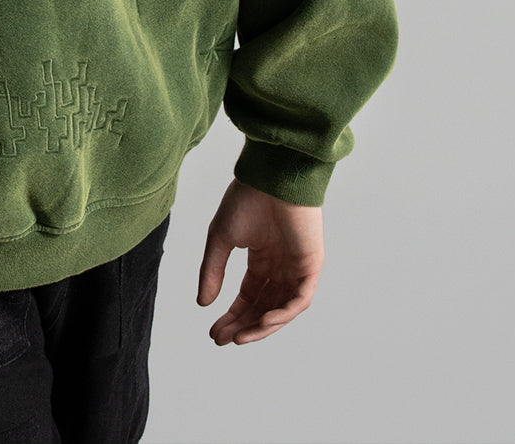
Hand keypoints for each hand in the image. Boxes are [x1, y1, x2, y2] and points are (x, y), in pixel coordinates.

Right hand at [196, 178, 323, 344]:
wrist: (271, 176)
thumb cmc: (247, 199)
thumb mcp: (222, 238)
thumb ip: (213, 270)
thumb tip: (203, 303)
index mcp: (261, 259)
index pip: (248, 296)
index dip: (232, 315)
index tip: (214, 332)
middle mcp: (280, 267)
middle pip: (262, 307)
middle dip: (243, 325)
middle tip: (223, 339)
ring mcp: (296, 267)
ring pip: (281, 308)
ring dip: (262, 325)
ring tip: (241, 336)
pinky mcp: (311, 264)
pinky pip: (299, 298)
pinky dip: (283, 313)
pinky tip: (263, 320)